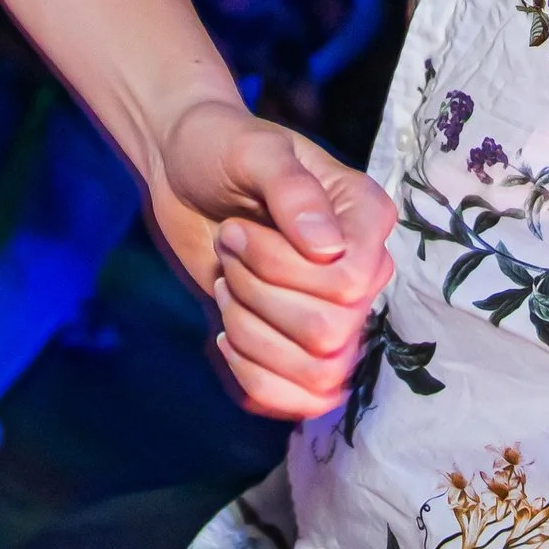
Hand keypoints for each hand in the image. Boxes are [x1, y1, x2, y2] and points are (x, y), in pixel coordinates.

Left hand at [149, 100, 396, 420]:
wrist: (183, 172)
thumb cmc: (220, 148)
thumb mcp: (251, 150)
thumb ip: (291, 190)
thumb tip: (328, 249)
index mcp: (365, 216)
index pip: (350, 285)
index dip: (284, 270)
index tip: (239, 229)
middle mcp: (363, 269)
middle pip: (329, 334)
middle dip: (258, 295)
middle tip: (228, 248)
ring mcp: (336, 312)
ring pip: (317, 374)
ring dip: (251, 333)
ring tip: (228, 282)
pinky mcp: (303, 348)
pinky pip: (298, 401)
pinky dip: (252, 375)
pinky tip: (225, 331)